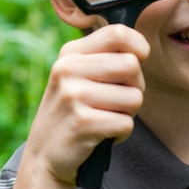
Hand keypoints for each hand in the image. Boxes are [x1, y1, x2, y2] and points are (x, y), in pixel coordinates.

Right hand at [24, 24, 149, 184]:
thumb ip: (105, 57)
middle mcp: (68, 69)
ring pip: (134, 97)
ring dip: (128, 113)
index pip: (118, 33)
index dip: (139, 47)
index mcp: (71, 53)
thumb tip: (142, 46)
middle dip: (135, 87)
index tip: (137, 62)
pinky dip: (121, 133)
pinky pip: (126, 123)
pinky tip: (102, 134)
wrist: (45, 156)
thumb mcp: (78, 76)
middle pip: (132, 66)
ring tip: (106, 118)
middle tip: (117, 101)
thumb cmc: (75, 111)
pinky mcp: (82, 122)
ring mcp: (73, 95)